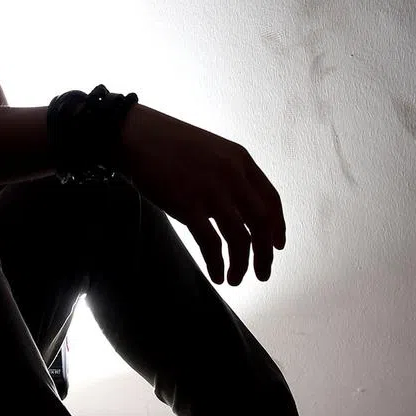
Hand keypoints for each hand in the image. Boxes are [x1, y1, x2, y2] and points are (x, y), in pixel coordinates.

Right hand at [116, 105, 286, 284]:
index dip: (278, 226)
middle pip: (261, 223)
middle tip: (263, 273)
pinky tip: (217, 275)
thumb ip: (229, 176)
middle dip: (265, 254)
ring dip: (242, 264)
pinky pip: (211, 243)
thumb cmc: (169, 144)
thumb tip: (239, 211)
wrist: (136, 136)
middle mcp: (232, 175)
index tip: (277, 246)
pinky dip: (217, 264)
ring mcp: (211, 191)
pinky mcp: (188, 206)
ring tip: (237, 279)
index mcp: (240, 160)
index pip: (271, 199)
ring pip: (240, 238)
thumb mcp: (211, 151)